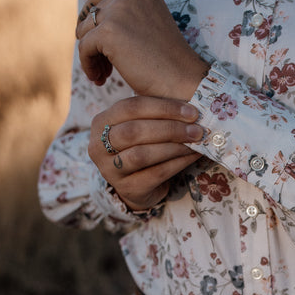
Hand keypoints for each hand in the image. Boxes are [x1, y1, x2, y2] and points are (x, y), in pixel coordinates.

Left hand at [76, 0, 209, 99]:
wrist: (182, 79)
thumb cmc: (167, 60)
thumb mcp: (146, 24)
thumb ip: (123, 15)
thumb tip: (85, 19)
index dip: (92, 20)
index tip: (93, 41)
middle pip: (91, 15)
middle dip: (93, 40)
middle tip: (103, 65)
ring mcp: (117, 10)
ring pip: (84, 31)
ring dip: (91, 55)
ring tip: (104, 75)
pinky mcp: (108, 31)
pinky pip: (83, 48)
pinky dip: (88, 66)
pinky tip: (99, 79)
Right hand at [90, 95, 204, 210]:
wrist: (137, 186)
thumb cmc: (142, 146)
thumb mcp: (141, 126)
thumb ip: (157, 114)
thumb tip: (191, 107)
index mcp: (101, 122)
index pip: (130, 107)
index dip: (163, 108)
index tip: (191, 111)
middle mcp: (98, 146)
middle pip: (133, 131)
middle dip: (169, 128)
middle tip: (196, 129)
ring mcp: (109, 170)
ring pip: (142, 155)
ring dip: (173, 147)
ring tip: (195, 142)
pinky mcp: (127, 188)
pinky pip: (155, 174)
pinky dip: (177, 163)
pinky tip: (192, 157)